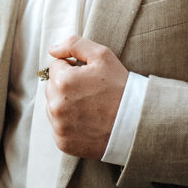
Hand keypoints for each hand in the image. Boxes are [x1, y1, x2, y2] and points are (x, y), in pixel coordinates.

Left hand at [45, 35, 127, 159]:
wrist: (135, 123)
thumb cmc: (120, 87)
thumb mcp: (102, 56)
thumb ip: (74, 44)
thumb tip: (52, 50)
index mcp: (62, 81)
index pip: (56, 67)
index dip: (74, 68)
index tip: (89, 78)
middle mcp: (55, 105)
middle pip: (52, 87)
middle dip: (67, 86)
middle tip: (91, 92)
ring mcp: (58, 127)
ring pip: (54, 107)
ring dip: (66, 104)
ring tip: (90, 107)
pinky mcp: (62, 142)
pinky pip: (58, 127)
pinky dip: (69, 123)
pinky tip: (87, 121)